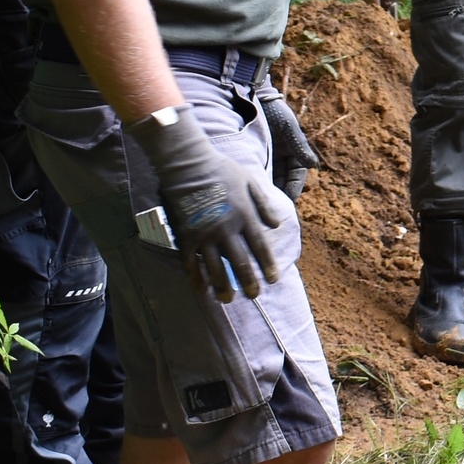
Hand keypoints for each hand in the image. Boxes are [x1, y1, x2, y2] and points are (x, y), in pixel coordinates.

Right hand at [125, 105, 291, 302]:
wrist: (188, 164)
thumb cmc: (221, 170)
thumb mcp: (249, 182)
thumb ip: (263, 204)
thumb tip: (277, 224)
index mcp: (244, 216)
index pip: (260, 247)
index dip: (267, 266)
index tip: (273, 280)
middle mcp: (226, 229)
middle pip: (239, 262)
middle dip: (248, 282)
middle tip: (254, 297)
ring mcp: (204, 234)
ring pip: (215, 267)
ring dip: (223, 286)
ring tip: (228, 300)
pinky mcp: (186, 235)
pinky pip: (190, 261)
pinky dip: (196, 277)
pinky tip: (201, 289)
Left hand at [260, 91, 321, 200]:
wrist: (253, 95)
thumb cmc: (275, 110)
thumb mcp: (289, 127)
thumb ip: (299, 146)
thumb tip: (313, 164)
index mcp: (294, 153)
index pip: (296, 177)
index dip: (294, 190)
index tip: (288, 202)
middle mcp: (280, 158)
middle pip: (281, 182)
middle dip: (279, 196)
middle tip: (273, 210)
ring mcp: (266, 158)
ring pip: (268, 180)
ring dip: (266, 191)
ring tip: (260, 205)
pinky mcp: (251, 156)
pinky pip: (255, 173)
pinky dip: (254, 182)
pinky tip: (249, 192)